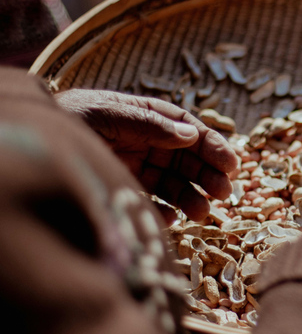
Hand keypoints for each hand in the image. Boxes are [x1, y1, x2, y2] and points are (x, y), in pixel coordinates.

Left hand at [55, 89, 237, 221]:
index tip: (231, 164)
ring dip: (191, 197)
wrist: (39, 138)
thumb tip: (190, 135)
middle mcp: (149, 142)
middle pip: (188, 160)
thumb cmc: (73, 117)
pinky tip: (170, 218)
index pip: (190, 131)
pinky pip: (152, 200)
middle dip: (208, 175)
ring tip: (200, 212)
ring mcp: (138, 165)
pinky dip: (163, 210)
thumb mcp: (112, 115)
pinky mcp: (126, 186)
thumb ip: (151, 125)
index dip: (213, 146)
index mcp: (150, 117)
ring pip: (174, 183)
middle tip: (223, 193)